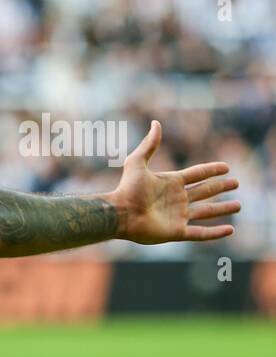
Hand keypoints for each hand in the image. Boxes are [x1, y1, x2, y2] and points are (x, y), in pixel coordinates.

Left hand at [112, 120, 239, 243]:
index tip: (226, 167)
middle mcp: (176, 199)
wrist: (119, 213)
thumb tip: (156, 123)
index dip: (211, 170)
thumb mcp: (137, 162)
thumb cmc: (126, 189)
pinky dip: (215, 233)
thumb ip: (149, 145)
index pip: (197, 174)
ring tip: (238, 205)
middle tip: (236, 183)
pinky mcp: (176, 232)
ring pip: (206, 212)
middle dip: (220, 187)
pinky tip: (230, 230)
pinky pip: (200, 234)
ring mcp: (177, 216)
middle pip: (204, 191)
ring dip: (222, 209)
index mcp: (170, 183)